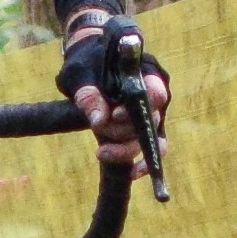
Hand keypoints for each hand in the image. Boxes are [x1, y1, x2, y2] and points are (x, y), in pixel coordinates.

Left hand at [57, 15, 167, 176]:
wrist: (87, 65)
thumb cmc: (86, 63)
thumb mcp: (80, 75)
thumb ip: (89, 94)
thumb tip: (99, 120)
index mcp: (145, 73)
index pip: (155, 91)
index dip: (140, 106)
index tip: (116, 113)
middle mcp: (154, 96)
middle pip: (149, 121)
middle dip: (122, 130)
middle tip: (99, 127)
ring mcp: (150, 116)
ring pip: (148, 139)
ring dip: (125, 149)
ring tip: (101, 152)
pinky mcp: (141, 132)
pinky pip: (150, 151)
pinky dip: (143, 164)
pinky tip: (131, 174)